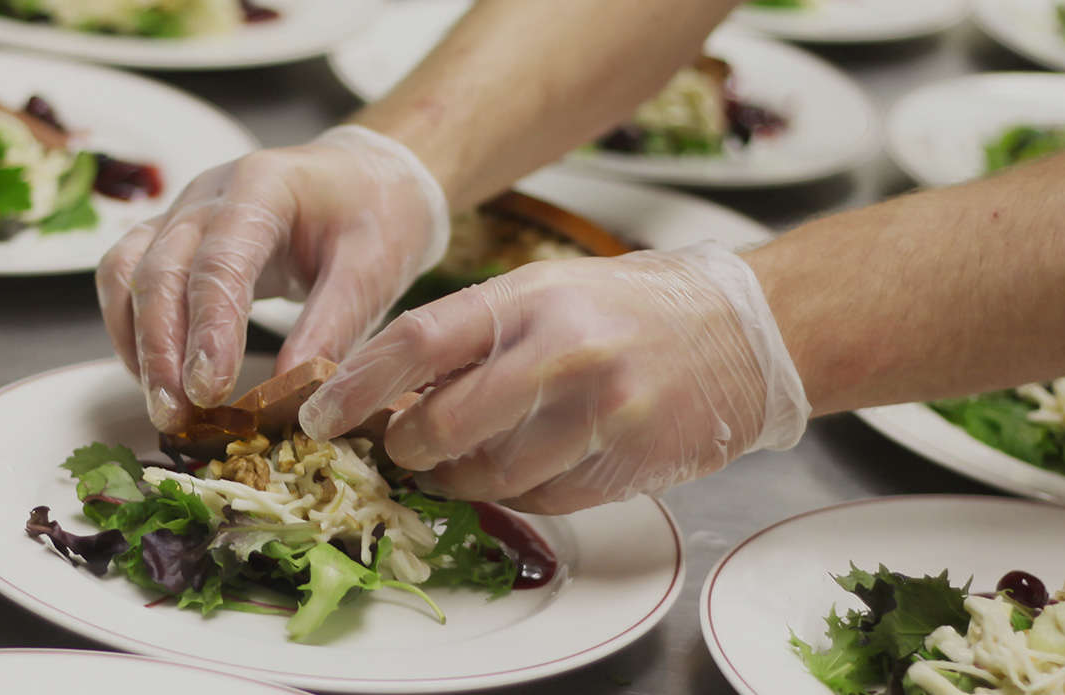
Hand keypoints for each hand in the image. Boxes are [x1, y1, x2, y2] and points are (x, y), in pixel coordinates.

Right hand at [96, 126, 448, 432]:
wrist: (367, 177)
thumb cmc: (375, 215)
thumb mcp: (373, 268)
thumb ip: (335, 327)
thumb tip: (296, 396)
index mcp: (263, 187)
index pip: (219, 262)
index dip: (209, 329)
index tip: (209, 391)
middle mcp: (209, 194)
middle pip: (159, 270)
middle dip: (161, 350)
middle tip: (175, 415)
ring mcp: (182, 212)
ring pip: (126, 273)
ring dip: (136, 345)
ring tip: (163, 406)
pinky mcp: (172, 237)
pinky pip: (126, 279)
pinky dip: (131, 331)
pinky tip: (155, 378)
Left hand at [297, 242, 808, 513]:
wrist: (745, 335)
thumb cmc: (633, 312)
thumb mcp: (550, 293)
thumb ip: (476, 335)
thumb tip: (390, 388)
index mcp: (529, 297)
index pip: (416, 341)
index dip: (356, 385)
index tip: (319, 412)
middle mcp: (561, 350)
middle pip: (441, 423)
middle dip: (407, 446)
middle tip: (401, 447)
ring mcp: (596, 410)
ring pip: (488, 474)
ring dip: (460, 478)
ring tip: (464, 460)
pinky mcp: (623, 460)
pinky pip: (539, 499)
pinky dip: (517, 493)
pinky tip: (526, 465)